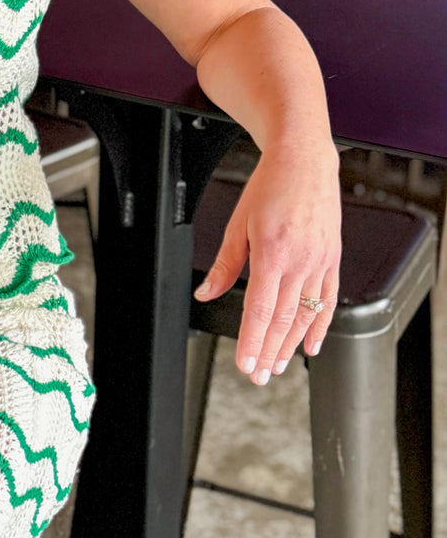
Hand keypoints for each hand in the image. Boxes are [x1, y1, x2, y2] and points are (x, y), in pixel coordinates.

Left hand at [194, 146, 340, 384]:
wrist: (304, 161)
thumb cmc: (270, 186)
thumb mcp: (238, 224)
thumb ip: (224, 265)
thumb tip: (206, 292)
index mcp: (272, 254)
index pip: (260, 311)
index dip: (252, 343)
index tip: (245, 365)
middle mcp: (300, 261)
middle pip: (283, 320)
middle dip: (269, 352)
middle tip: (259, 376)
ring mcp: (320, 262)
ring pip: (306, 314)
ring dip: (291, 345)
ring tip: (278, 366)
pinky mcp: (332, 259)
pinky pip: (329, 300)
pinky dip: (321, 326)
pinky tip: (313, 345)